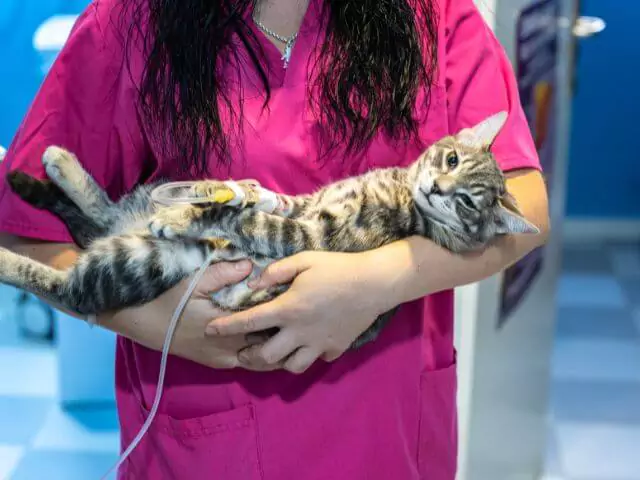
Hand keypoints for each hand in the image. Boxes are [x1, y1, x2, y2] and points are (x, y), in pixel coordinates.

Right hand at [104, 261, 279, 370]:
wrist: (143, 323)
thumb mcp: (195, 280)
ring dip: (274, 348)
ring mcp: (224, 360)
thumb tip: (250, 264)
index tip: (295, 303)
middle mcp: (229, 351)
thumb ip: (224, 273)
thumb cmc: (170, 299)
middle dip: (284, 335)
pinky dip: (260, 354)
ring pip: (260, 361)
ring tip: (288, 331)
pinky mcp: (218, 363)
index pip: (267, 329)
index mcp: (227, 330)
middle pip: (269, 349)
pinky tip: (268, 338)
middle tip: (298, 318)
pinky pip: (247, 363)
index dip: (284, 318)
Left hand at [205, 252, 391, 373]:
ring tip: (274, 351)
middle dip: (249, 356)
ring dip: (278, 361)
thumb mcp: (304, 260)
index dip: (226, 327)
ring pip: (291, 366)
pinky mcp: (335, 348)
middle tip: (243, 350)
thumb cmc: (337, 268)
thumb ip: (275, 272)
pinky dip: (309, 355)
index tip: (210, 330)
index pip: (249, 322)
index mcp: (289, 309)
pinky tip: (307, 344)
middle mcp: (300, 332)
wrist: (375, 283)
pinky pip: (317, 360)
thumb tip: (252, 283)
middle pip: (266, 356)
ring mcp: (319, 344)